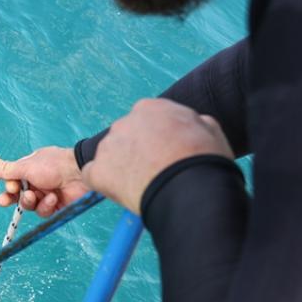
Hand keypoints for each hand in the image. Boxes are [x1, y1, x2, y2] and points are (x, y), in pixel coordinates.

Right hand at [0, 147, 89, 217]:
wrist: (80, 174)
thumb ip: (4, 168)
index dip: (9, 187)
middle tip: (5, 201)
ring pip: (29, 205)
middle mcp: (38, 181)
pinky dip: (46, 206)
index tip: (9, 189)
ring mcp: (47, 193)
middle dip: (12, 198)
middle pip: (18, 195)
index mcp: (30, 168)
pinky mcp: (56, 206)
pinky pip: (43, 211)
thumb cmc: (53, 165)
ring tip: (35, 196)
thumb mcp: (24, 167)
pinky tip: (53, 198)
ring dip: (30, 201)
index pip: (13, 180)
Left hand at [81, 98, 232, 213]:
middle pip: (125, 137)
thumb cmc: (205, 161)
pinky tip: (120, 193)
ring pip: (109, 156)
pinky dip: (102, 184)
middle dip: (135, 153)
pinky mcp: (97, 171)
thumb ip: (192, 122)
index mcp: (151, 108)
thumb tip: (190, 123)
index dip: (154, 140)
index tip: (163, 154)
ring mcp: (108, 146)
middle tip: (152, 173)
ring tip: (143, 186)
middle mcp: (124, 122)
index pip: (145, 121)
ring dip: (121, 168)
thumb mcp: (210, 130)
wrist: (191, 189)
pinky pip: (92, 175)